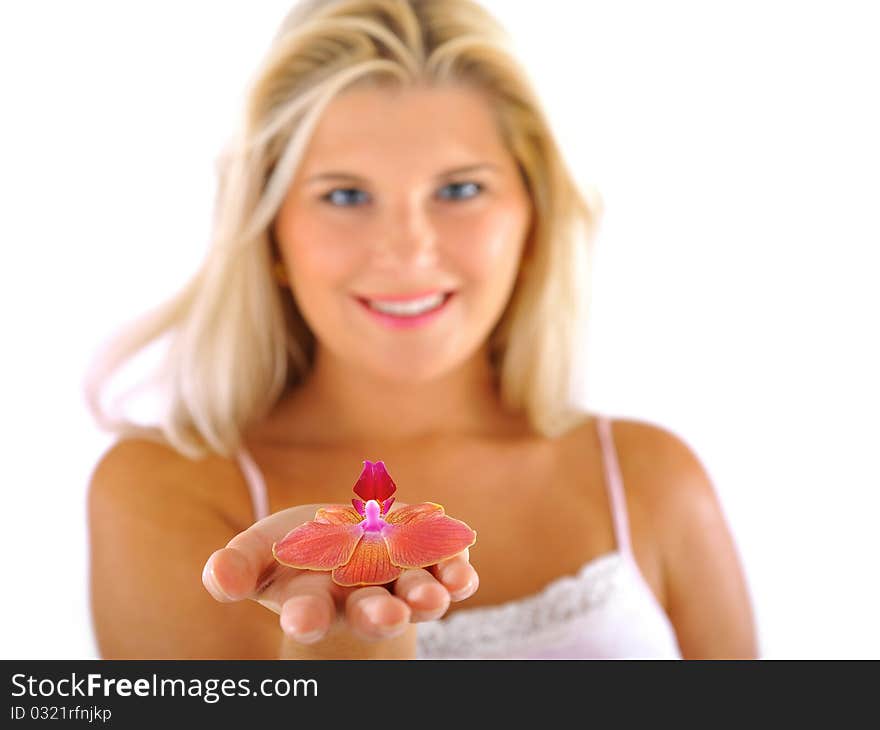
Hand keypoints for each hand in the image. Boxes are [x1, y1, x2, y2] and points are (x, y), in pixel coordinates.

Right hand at [202, 503, 478, 649]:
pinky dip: (458, 573)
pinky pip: (449, 570)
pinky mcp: (432, 560)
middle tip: (386, 619)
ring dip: (425, 597)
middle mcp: (362, 598)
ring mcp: (400, 581)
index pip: (309, 614)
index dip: (305, 617)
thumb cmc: (296, 549)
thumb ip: (238, 565)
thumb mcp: (261, 552)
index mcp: (316, 600)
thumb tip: (218, 579)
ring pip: (416, 597)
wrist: (345, 536)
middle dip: (377, 617)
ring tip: (433, 598)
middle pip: (371, 613)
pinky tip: (461, 571)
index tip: (301, 620)